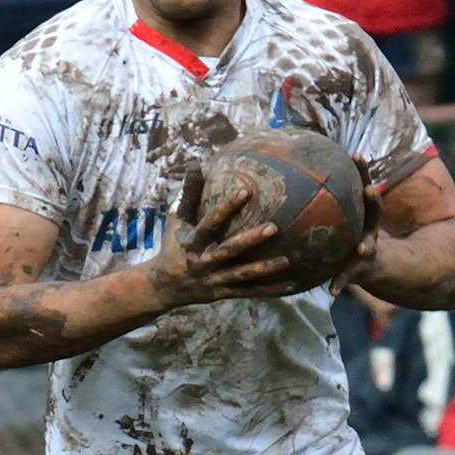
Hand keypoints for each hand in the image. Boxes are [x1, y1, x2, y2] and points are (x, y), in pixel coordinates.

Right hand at [147, 168, 303, 309]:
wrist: (164, 286)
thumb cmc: (173, 245)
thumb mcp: (177, 218)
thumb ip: (189, 192)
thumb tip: (195, 162)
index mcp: (192, 242)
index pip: (210, 223)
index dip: (227, 207)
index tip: (246, 190)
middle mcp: (203, 262)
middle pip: (229, 251)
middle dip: (250, 240)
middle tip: (274, 227)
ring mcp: (213, 280)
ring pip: (241, 275)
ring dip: (264, 269)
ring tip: (287, 260)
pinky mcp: (222, 293)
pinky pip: (248, 292)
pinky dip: (268, 291)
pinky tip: (290, 285)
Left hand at [326, 160, 383, 294]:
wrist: (375, 267)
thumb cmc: (349, 237)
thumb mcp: (343, 220)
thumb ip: (326, 204)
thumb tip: (295, 176)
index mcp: (365, 215)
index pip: (365, 187)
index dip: (363, 172)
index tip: (356, 155)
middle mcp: (370, 229)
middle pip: (375, 212)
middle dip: (373, 200)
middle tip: (369, 190)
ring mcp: (367, 250)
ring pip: (368, 246)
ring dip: (365, 247)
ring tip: (362, 247)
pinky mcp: (358, 272)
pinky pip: (347, 278)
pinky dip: (341, 284)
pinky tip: (333, 291)